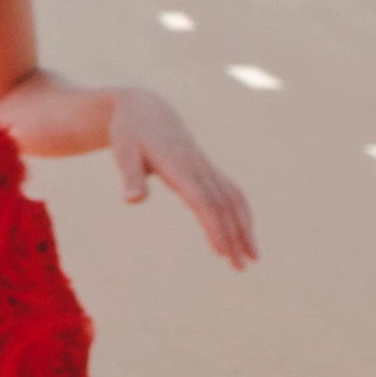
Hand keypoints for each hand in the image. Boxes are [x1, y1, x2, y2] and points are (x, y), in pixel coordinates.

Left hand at [111, 88, 258, 268]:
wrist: (145, 108)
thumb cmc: (130, 132)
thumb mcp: (123, 151)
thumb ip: (130, 176)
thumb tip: (133, 200)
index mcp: (179, 165)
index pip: (202, 201)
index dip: (214, 226)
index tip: (221, 252)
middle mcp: (198, 166)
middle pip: (223, 204)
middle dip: (234, 236)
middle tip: (241, 268)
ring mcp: (206, 167)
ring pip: (233, 199)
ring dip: (244, 227)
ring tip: (252, 258)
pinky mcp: (207, 169)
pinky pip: (231, 192)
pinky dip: (241, 213)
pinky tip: (244, 235)